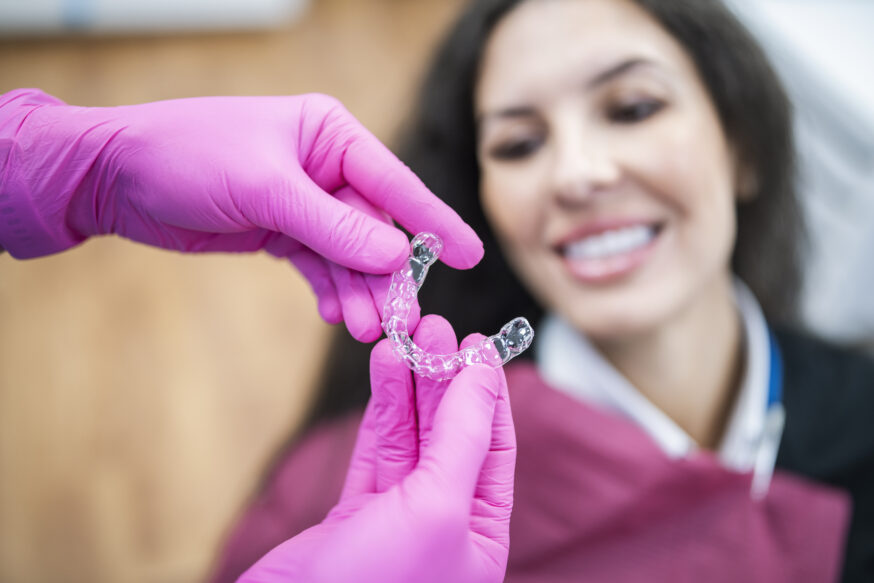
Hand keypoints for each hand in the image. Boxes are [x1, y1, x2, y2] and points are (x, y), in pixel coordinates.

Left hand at [0, 90, 480, 339]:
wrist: (117, 177)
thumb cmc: (188, 157)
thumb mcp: (266, 189)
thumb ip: (333, 227)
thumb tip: (397, 255)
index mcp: (331, 134)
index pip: (396, 183)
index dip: (434, 222)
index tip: (470, 256)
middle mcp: (326, 167)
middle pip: (376, 229)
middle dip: (386, 277)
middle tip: (398, 322)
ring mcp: (306, 203)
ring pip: (351, 256)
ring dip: (359, 294)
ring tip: (362, 331)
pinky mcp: (283, 232)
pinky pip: (321, 267)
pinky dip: (330, 292)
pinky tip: (335, 316)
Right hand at [240, 315, 515, 582]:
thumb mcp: (436, 507)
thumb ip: (462, 437)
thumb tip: (483, 373)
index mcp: (481, 536)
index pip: (494, 447)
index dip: (486, 391)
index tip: (477, 342)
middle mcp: (444, 526)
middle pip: (450, 435)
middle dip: (443, 379)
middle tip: (433, 326)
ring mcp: (396, 520)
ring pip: (409, 438)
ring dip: (408, 387)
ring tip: (405, 337)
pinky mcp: (353, 517)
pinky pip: (375, 451)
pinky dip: (379, 411)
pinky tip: (383, 372)